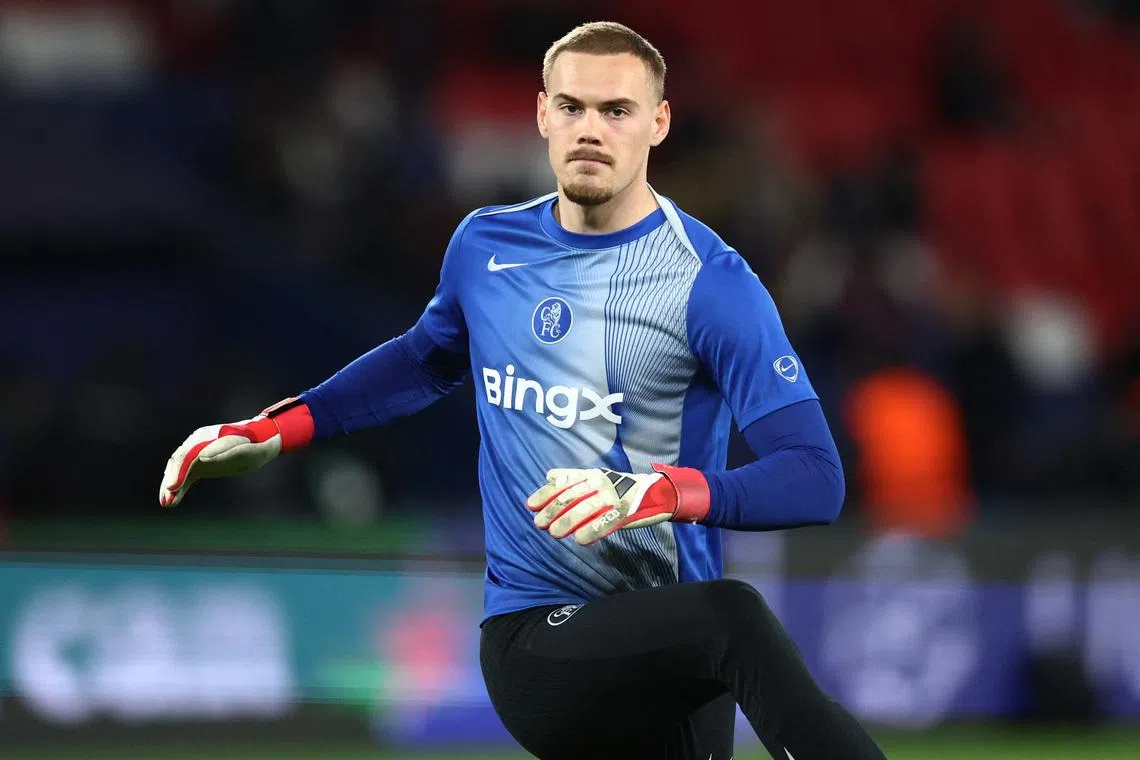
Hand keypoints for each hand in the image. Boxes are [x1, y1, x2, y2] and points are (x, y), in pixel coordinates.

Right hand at [159, 397, 312, 507]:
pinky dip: (179, 488)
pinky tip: (171, 501)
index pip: (188, 455)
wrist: (261, 440)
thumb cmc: (254, 445)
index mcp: (207, 437)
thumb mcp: (244, 450)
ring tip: (166, 503)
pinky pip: (186, 476)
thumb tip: (202, 457)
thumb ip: (224, 453)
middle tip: (167, 500)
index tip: (173, 487)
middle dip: (172, 481)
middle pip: (179, 462)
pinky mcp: (201, 464)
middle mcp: (198, 443)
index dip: (179, 471)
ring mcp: (198, 452)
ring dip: (172, 486)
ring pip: (179, 469)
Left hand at [526, 464, 709, 545]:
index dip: (546, 494)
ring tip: (554, 533)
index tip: (531, 506)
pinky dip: (591, 531)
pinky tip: (579, 540)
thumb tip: (549, 476)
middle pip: (570, 497)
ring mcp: (613, 497)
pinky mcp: (625, 512)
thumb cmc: (621, 486)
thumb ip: (573, 476)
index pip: (563, 482)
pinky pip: (605, 522)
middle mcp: (601, 483)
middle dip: (552, 511)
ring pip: (584, 509)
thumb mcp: (598, 476)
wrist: (655, 492)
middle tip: (539, 524)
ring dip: (566, 522)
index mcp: (592, 474)